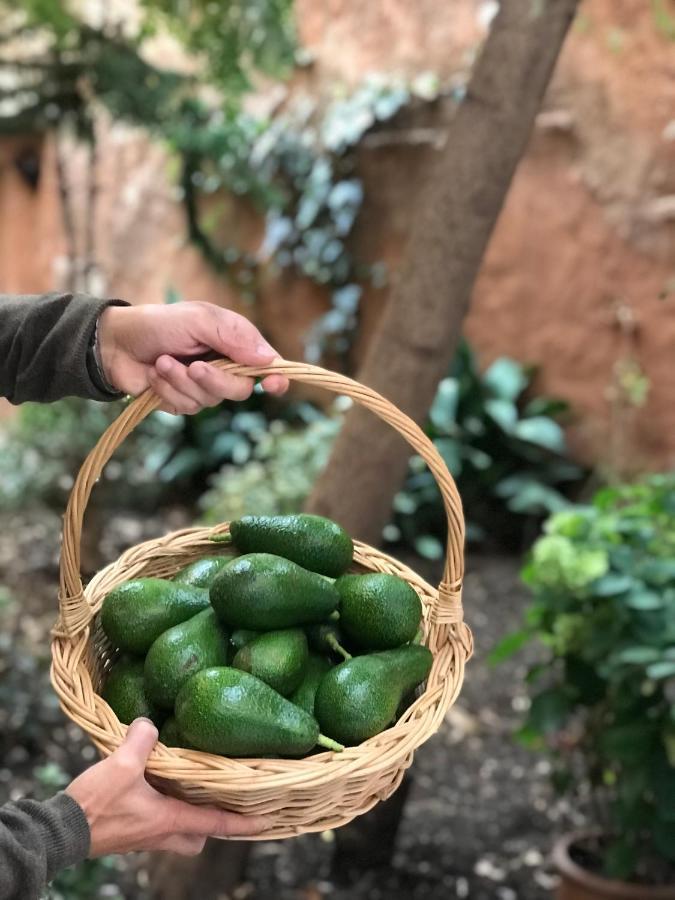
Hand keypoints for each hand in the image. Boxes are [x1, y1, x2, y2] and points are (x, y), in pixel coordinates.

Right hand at [65, 718, 270, 855]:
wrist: (60, 832)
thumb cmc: (94, 805)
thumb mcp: (121, 765)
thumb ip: (142, 740)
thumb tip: (150, 722)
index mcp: (168, 819)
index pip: (215, 823)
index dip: (243, 823)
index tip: (268, 822)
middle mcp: (160, 833)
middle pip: (198, 837)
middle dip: (213, 824)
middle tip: (222, 800)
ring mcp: (143, 836)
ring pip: (177, 832)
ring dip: (187, 814)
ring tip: (191, 787)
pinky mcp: (128, 832)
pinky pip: (156, 824)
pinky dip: (164, 808)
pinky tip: (156, 783)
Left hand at [98, 301, 288, 414]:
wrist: (116, 342)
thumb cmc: (159, 323)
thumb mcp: (199, 319)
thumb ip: (233, 337)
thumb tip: (268, 359)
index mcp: (234, 343)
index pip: (267, 365)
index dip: (276, 377)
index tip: (273, 384)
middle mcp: (224, 367)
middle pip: (241, 390)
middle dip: (216, 381)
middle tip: (194, 366)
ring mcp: (204, 386)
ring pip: (211, 400)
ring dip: (183, 382)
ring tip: (162, 362)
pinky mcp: (183, 401)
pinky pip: (188, 407)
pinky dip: (169, 390)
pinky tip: (156, 375)